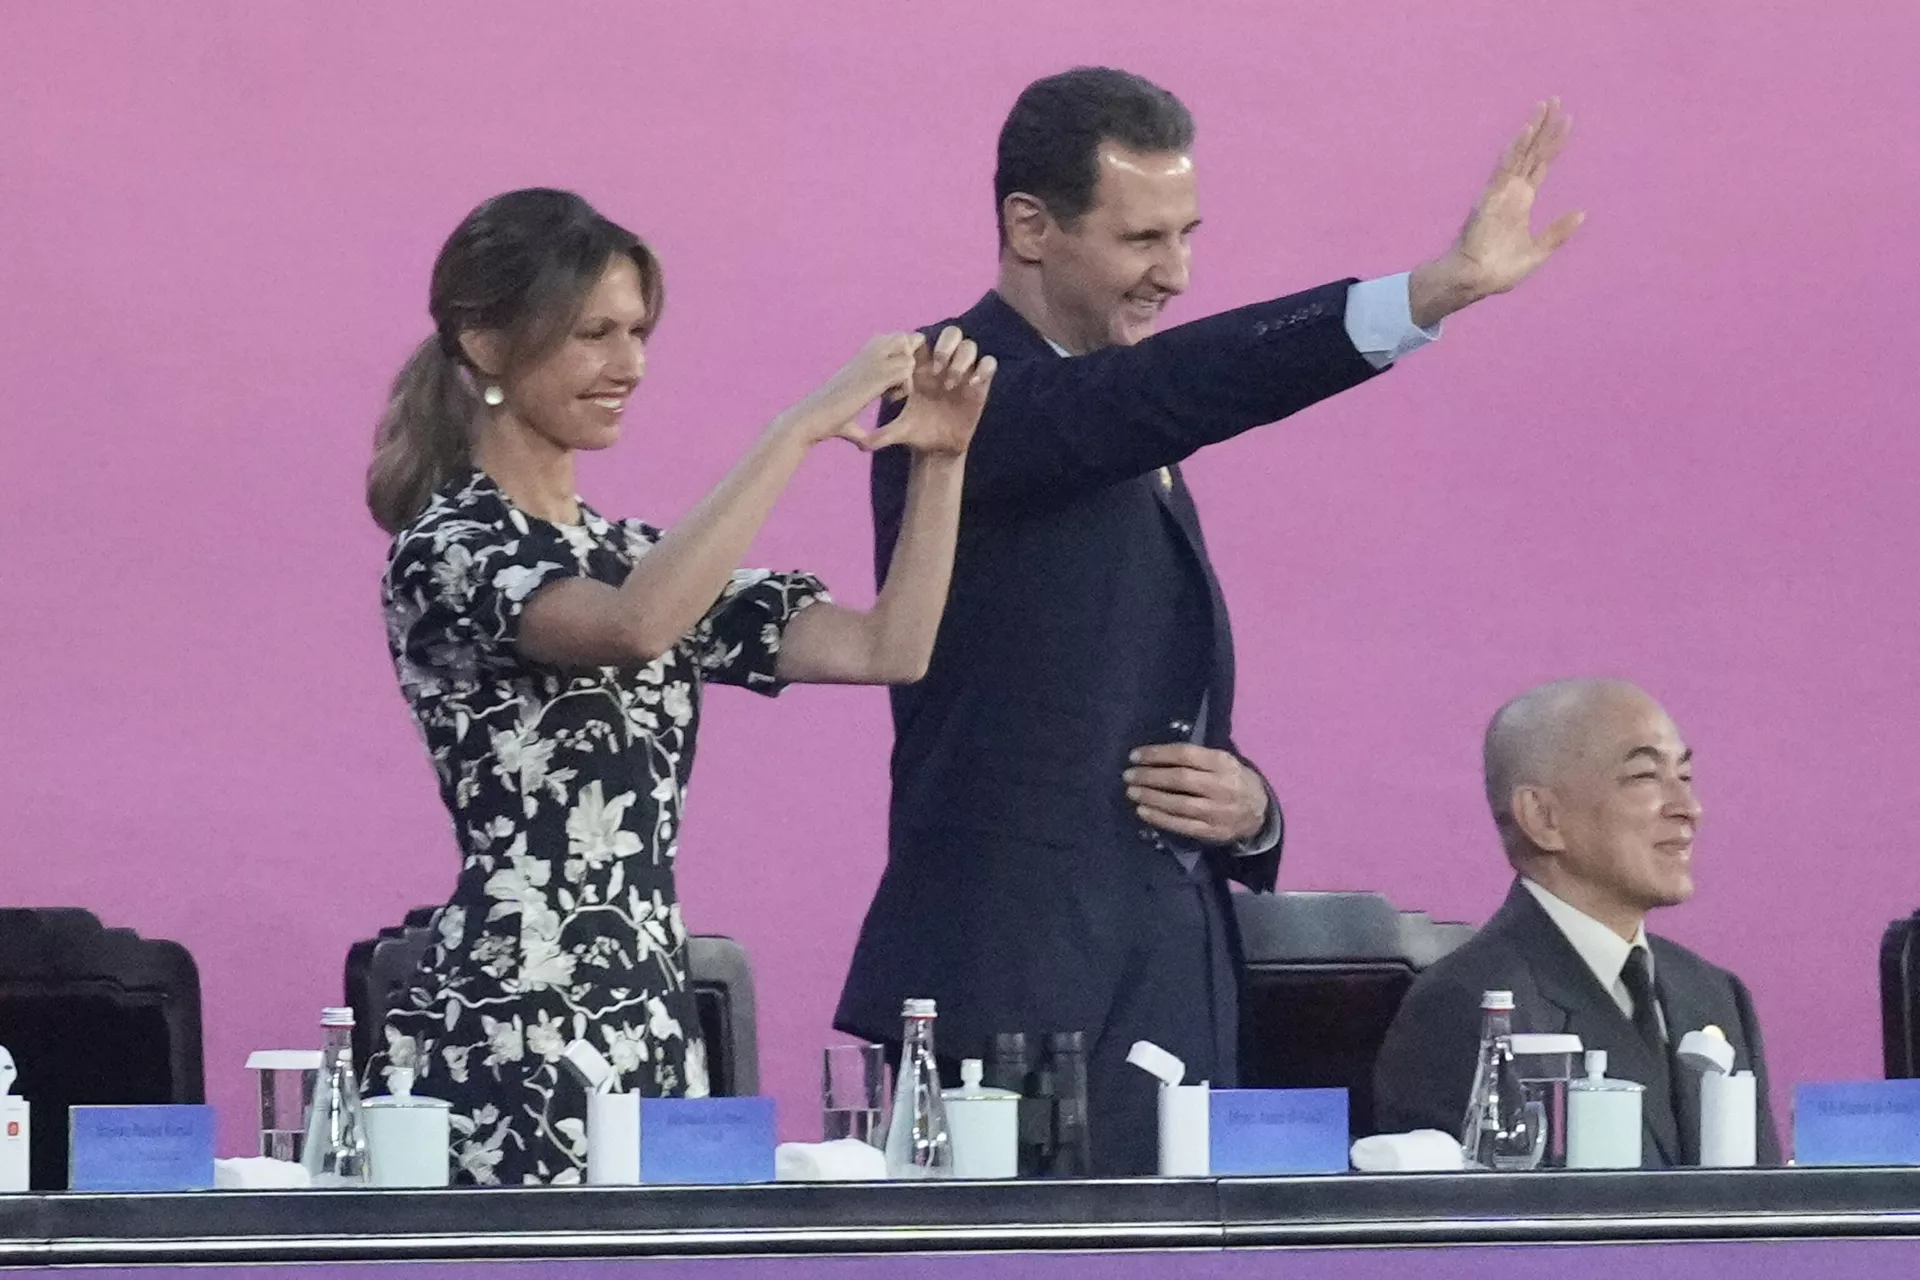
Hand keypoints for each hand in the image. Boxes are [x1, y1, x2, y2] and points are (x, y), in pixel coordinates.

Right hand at [782, 332, 926, 446]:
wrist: (811, 418)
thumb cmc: (828, 422)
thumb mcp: (849, 418)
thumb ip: (860, 427)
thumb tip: (865, 445)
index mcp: (862, 359)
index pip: (894, 340)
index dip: (902, 358)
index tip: (896, 383)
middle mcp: (866, 356)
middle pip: (903, 338)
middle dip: (910, 359)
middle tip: (901, 384)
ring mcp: (869, 364)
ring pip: (907, 354)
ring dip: (909, 376)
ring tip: (895, 395)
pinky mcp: (872, 377)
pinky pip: (905, 370)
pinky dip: (905, 386)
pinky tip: (892, 400)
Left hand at [865, 326, 996, 457]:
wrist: (939, 448)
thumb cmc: (917, 433)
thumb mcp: (899, 431)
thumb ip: (881, 434)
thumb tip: (862, 444)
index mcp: (922, 368)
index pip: (925, 339)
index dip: (920, 344)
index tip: (913, 366)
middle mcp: (944, 366)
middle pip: (951, 334)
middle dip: (945, 345)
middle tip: (936, 368)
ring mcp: (964, 373)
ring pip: (970, 345)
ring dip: (962, 358)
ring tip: (951, 383)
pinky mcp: (980, 385)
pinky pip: (989, 364)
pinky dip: (984, 369)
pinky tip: (972, 385)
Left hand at [1123, 743, 1269, 844]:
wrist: (1260, 813)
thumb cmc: (1233, 780)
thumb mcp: (1224, 762)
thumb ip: (1197, 758)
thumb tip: (1156, 755)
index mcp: (1224, 763)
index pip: (1186, 754)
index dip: (1157, 754)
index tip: (1135, 756)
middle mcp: (1222, 786)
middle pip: (1180, 779)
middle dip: (1150, 776)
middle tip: (1129, 775)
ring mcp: (1218, 811)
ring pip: (1179, 804)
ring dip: (1151, 797)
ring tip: (1132, 792)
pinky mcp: (1212, 832)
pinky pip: (1181, 825)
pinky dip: (1159, 818)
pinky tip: (1143, 811)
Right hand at [1409, 98, 1584, 326]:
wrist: (1474, 281)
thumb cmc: (1499, 270)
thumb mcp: (1537, 252)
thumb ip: (1557, 232)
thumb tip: (1582, 213)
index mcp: (1522, 201)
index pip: (1541, 164)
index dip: (1553, 143)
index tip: (1566, 120)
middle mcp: (1512, 191)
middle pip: (1532, 151)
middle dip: (1544, 126)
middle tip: (1555, 99)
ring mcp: (1501, 191)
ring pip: (1520, 152)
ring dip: (1532, 128)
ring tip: (1545, 105)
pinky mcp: (1491, 197)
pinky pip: (1504, 168)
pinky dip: (1515, 149)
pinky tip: (1526, 131)